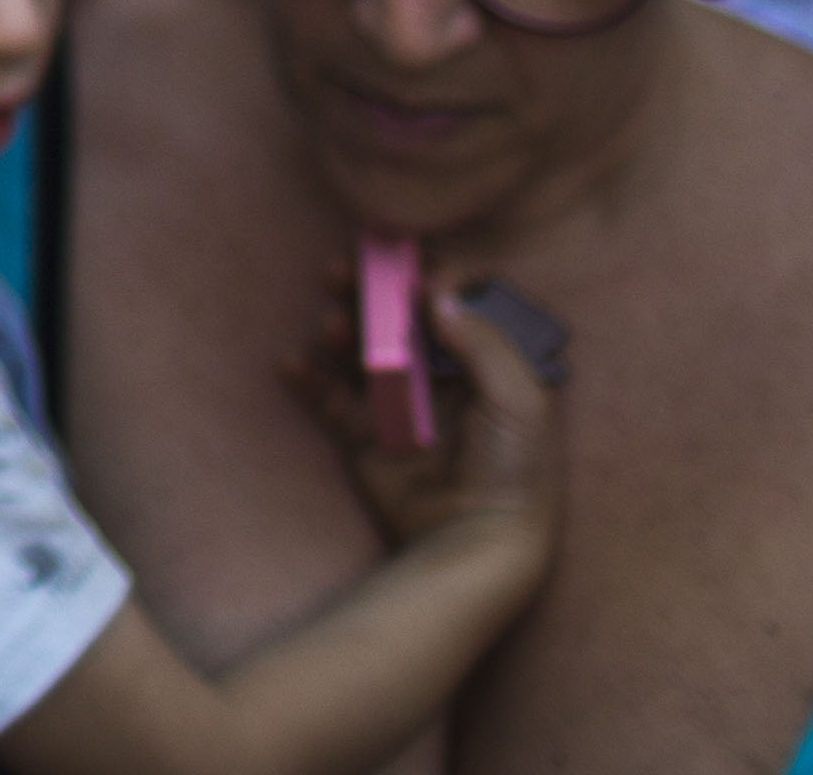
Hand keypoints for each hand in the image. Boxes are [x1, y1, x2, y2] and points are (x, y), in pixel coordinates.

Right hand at [292, 273, 562, 570]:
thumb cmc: (513, 474)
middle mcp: (440, 381)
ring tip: (331, 323)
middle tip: (345, 270)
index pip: (455, 310)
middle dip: (371, 293)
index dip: (432, 284)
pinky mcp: (365, 437)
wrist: (476, 543)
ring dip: (341, 327)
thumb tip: (437, 293)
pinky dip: (307, 378)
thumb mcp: (519, 403)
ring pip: (361, 351)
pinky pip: (329, 398)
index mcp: (486, 369)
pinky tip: (293, 363)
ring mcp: (399, 408)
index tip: (413, 273)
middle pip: (399, 321)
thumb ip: (484, 343)